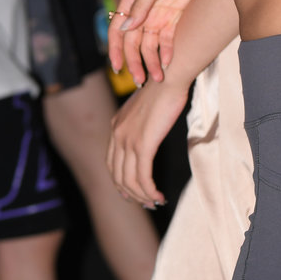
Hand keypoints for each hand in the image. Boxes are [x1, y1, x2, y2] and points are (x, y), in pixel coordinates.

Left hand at [106, 76, 187, 206]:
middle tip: (146, 203)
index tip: (133, 193)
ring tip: (156, 202)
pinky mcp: (143, 144)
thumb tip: (148, 134)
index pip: (112, 162)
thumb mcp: (145, 107)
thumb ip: (141, 122)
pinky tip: (159, 196)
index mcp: (116, 125)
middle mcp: (117, 134)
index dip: (120, 181)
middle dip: (131, 193)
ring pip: (130, 180)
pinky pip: (143, 176)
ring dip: (143, 196)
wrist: (168, 77)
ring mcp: (128, 140)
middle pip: (118, 175)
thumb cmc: (163, 88)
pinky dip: (149, 190)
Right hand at [109, 0, 217, 84]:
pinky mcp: (176, 17)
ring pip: (151, 45)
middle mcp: (143, 11)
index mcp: (131, 0)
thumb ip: (140, 6)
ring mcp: (160, 15)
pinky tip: (168, 64)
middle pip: (134, 42)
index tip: (117, 67)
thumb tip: (125, 29)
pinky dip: (167, 52)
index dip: (115, 49)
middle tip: (139, 80)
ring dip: (152, 62)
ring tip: (158, 78)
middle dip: (135, 62)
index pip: (118, 30)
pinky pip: (169, 39)